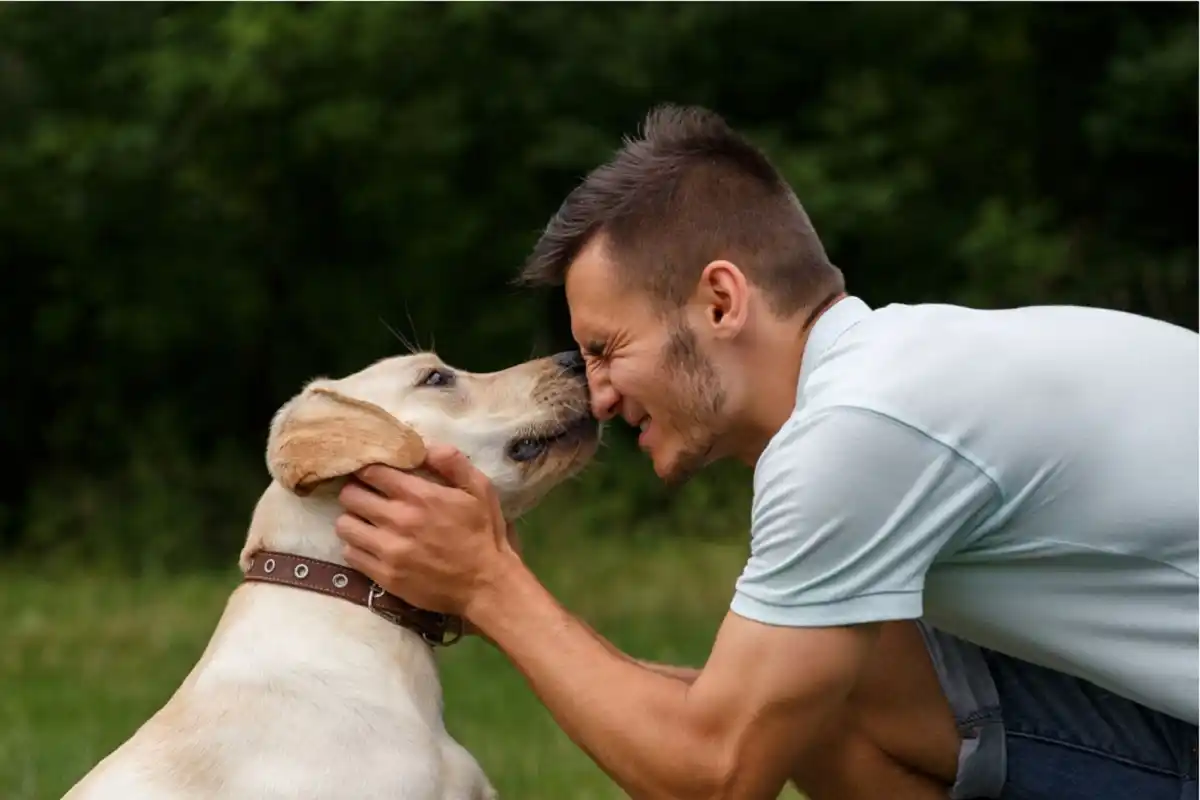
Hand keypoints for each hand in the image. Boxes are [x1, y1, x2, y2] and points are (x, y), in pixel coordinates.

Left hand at [333, 444, 518, 620]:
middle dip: (356, 491)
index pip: (372, 472)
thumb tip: (424, 446)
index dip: (368, 470)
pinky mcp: (384, 576)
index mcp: (420, 496)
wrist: (486, 585)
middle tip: (366, 496)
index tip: (372, 473)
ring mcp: (389, 550)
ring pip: (345, 526)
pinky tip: (371, 545)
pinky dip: (357, 547)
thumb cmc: (483, 533)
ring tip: (365, 521)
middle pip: (350, 496)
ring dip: (353, 519)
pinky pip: (351, 554)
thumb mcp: (481, 490)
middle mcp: (399, 520)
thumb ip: (453, 462)